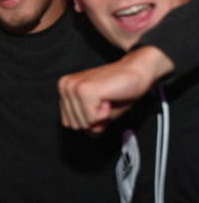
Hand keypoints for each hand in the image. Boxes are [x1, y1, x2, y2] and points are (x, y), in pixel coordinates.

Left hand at [58, 46, 172, 133]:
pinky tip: (108, 99)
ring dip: (100, 116)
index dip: (89, 120)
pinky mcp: (84, 90)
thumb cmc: (120, 90)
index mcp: (65, 89)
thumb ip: (90, 125)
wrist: (138, 71)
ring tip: (107, 99)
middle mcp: (65, 86)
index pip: (69, 123)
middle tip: (105, 102)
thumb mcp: (100, 114)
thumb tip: (89, 132)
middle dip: (94, 120)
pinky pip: (91, 119)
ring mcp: (73, 87)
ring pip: (83, 123)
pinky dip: (105, 114)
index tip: (99, 105)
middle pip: (75, 125)